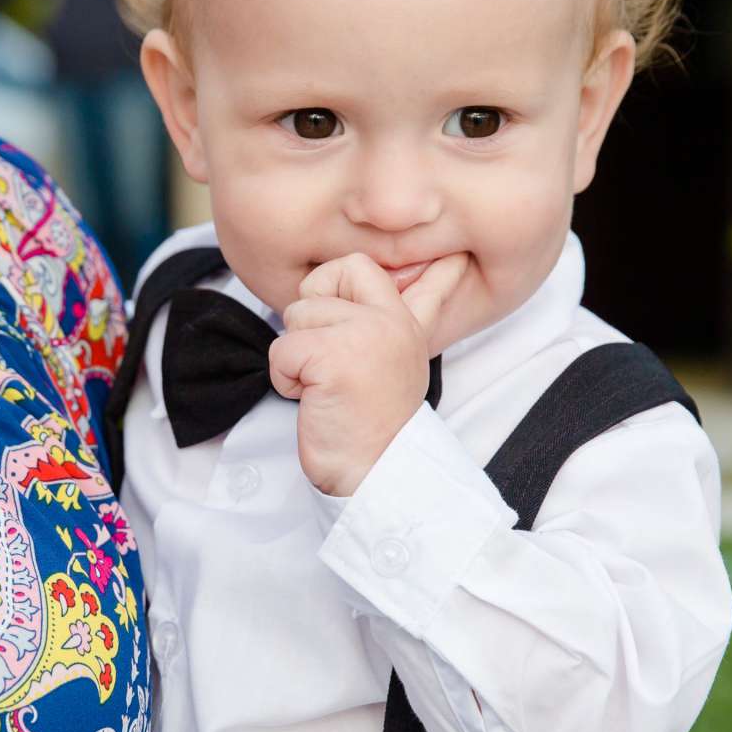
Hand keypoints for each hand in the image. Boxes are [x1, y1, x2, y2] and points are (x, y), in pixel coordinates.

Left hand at [269, 252, 469, 496]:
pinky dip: (285, 379)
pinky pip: (282, 350)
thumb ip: (416, 314)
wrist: (371, 474)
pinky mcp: (332, 358)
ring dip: (296, 356)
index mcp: (406, 323)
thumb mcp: (401, 359)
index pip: (418, 271)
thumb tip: (447, 269)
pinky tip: (314, 399)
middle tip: (329, 355)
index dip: (410, 261)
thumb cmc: (373, 424)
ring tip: (326, 386)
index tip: (448, 257)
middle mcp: (390, 322)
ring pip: (296, 316)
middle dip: (311, 312)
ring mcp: (364, 336)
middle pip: (328, 274)